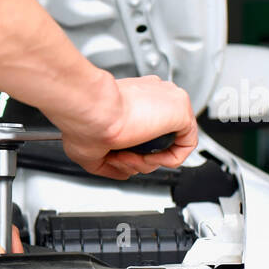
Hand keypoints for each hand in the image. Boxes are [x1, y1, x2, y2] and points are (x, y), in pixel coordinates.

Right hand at [59, 74, 198, 179]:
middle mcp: (151, 96)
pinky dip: (167, 160)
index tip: (114, 156)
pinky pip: (185, 145)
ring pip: (168, 143)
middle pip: (156, 139)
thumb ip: (110, 162)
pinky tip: (148, 157)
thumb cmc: (83, 120)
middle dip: (137, 159)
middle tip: (119, 159)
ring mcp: (167, 101)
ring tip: (128, 157)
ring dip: (146, 161)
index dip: (130, 151)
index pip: (144, 128)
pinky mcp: (181, 109)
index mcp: (132, 99)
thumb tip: (123, 172)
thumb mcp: (90, 150)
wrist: (90, 110)